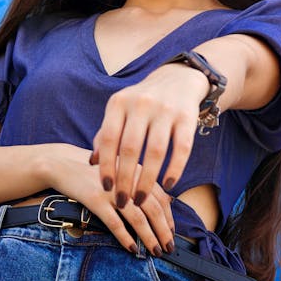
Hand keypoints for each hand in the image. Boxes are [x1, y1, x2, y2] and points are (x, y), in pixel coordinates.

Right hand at [47, 146, 174, 255]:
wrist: (63, 163)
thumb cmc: (95, 171)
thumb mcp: (121, 170)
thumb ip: (140, 183)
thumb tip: (165, 202)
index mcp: (137, 171)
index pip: (162, 197)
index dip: (169, 217)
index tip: (172, 233)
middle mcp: (128, 179)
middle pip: (154, 209)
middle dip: (164, 231)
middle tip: (169, 247)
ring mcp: (112, 190)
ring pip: (138, 218)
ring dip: (150, 237)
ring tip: (155, 251)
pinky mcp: (95, 200)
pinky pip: (115, 223)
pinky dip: (126, 237)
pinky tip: (132, 248)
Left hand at [90, 63, 208, 206]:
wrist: (177, 78)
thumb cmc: (141, 103)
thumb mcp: (119, 111)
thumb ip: (105, 134)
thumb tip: (93, 162)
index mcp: (119, 103)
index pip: (109, 138)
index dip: (107, 166)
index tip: (106, 188)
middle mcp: (142, 104)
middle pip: (130, 148)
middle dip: (125, 179)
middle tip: (123, 202)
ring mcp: (166, 109)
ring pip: (155, 151)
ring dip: (147, 179)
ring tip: (141, 200)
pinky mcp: (187, 116)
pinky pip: (181, 148)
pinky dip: (175, 169)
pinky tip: (167, 185)